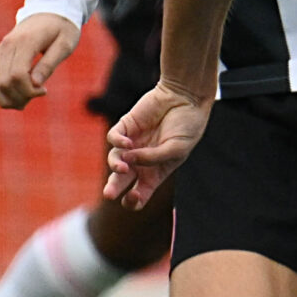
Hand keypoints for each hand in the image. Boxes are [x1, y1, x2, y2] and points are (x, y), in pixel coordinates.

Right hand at [0, 13, 80, 109]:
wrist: (50, 12)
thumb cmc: (62, 28)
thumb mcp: (65, 45)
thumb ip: (49, 64)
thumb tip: (35, 84)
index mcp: (25, 42)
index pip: (17, 75)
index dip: (28, 91)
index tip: (44, 91)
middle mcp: (7, 46)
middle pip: (3, 82)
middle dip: (19, 97)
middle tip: (38, 94)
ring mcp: (0, 50)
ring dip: (7, 98)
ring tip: (27, 98)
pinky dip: (1, 91)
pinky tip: (19, 92)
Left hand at [104, 83, 212, 210]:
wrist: (186, 97)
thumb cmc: (187, 125)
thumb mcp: (177, 148)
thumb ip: (154, 158)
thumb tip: (127, 161)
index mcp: (156, 171)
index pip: (141, 191)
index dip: (134, 199)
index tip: (134, 198)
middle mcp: (141, 160)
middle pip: (122, 179)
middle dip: (114, 188)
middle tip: (109, 194)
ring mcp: (132, 143)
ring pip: (114, 159)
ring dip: (116, 165)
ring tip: (123, 167)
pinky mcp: (126, 126)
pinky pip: (114, 138)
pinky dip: (118, 143)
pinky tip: (127, 144)